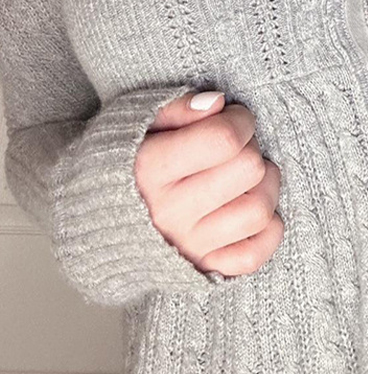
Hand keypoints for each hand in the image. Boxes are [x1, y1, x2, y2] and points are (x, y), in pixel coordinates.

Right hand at [135, 90, 283, 275]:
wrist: (95, 220)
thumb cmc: (125, 162)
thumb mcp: (138, 123)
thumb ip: (179, 109)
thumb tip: (219, 105)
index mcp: (149, 170)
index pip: (223, 139)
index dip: (241, 121)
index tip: (235, 119)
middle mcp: (169, 212)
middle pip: (247, 170)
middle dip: (252, 149)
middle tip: (239, 147)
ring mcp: (188, 245)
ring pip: (258, 212)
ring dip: (267, 187)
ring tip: (251, 176)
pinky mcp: (204, 268)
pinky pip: (254, 255)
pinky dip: (267, 231)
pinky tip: (252, 208)